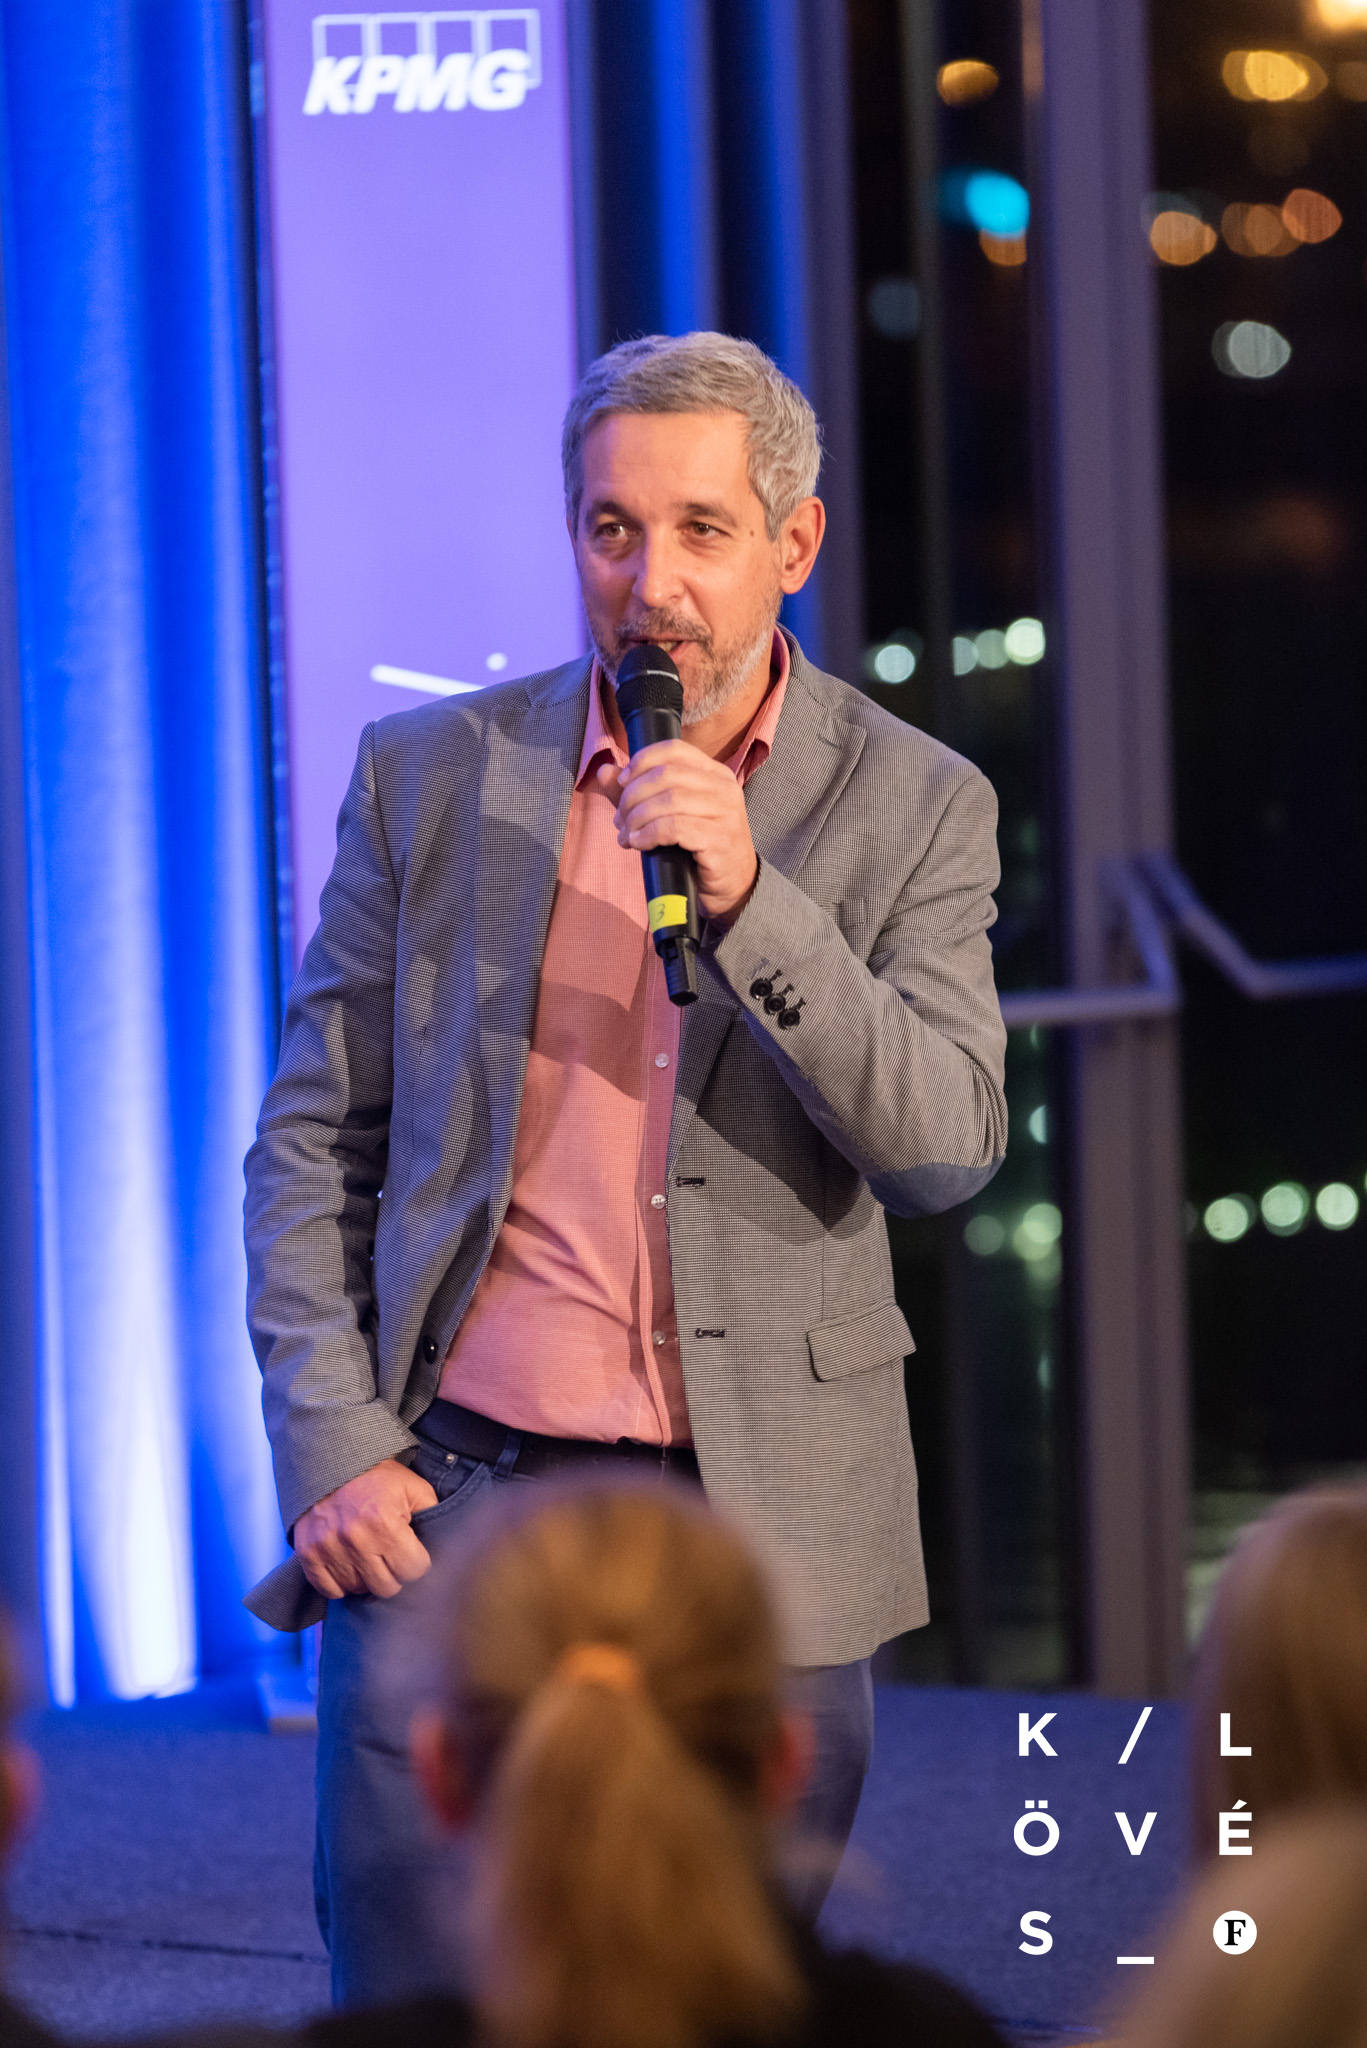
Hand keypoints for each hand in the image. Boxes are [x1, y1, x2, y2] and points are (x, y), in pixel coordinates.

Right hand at [293, 1457, 438, 1600]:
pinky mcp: (309, 1555)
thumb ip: (432, 1514)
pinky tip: (348, 1564)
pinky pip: (330, 1591)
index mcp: (385, 1524)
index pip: (414, 1571)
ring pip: (359, 1590)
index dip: (417, 1562)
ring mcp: (329, 1550)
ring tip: (368, 1556)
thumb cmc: (376, 1477)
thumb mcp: (413, 1487)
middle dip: (393, 1573)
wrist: (330, 1461)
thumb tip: (444, 1543)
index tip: (411, 1551)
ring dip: (367, 1578)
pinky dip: (340, 1583)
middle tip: (390, 1555)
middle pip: (387, 1588)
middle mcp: (356, 1541)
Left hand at [598, 743, 757, 922]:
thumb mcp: (671, 814)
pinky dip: (649, 834)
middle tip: (621, 820)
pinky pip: (675, 828)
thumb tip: (605, 772)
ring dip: (637, 818)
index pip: (674, 750)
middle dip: (633, 796)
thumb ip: (638, 791)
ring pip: (668, 801)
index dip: (642, 761)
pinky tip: (639, 844)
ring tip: (627, 836)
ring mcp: (725, 814)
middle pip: (666, 775)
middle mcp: (724, 788)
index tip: (623, 783)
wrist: (733, 885)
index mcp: (714, 774)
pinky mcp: (719, 840)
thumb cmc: (699, 847)